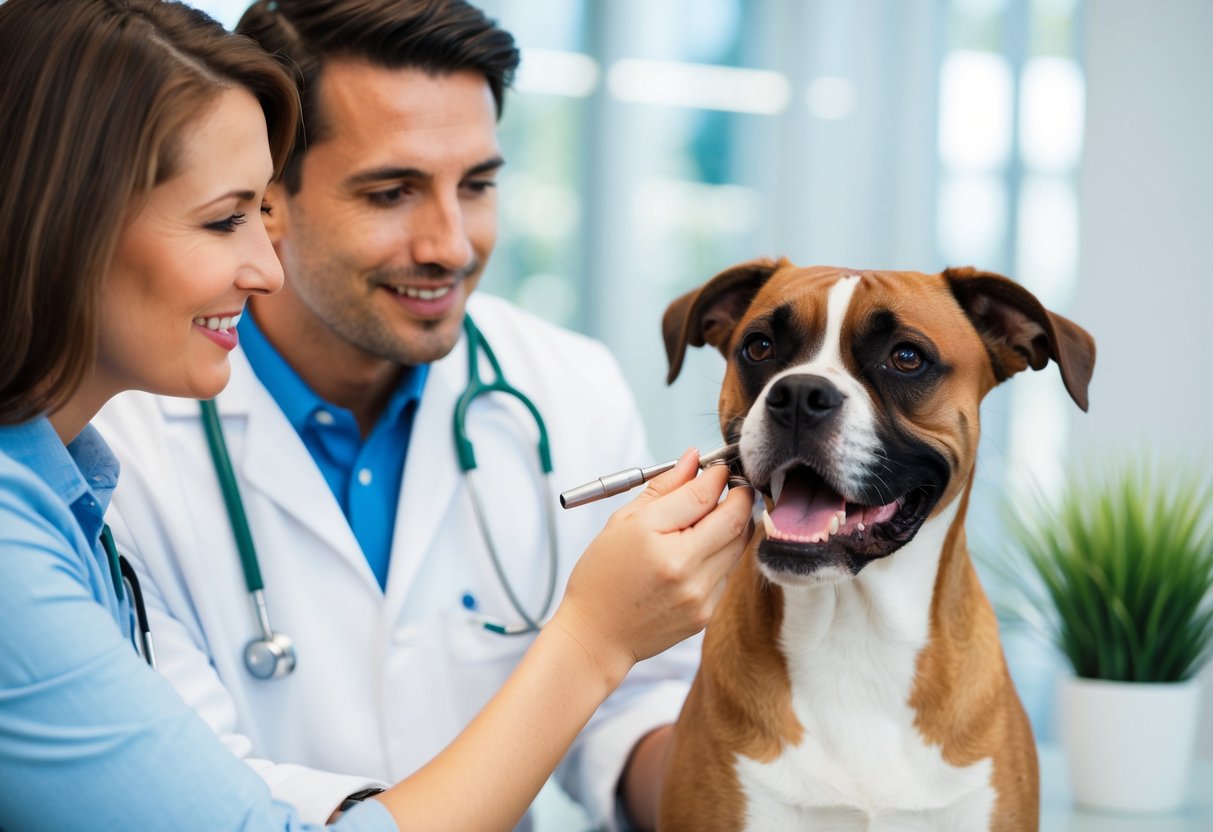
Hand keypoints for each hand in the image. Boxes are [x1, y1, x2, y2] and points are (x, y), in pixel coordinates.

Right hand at [552, 448, 752, 684]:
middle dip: (739, 496)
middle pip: (734, 519)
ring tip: (715, 517)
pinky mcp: (706, 613)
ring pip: (738, 546)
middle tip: (732, 485)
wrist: (597, 635)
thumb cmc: (602, 576)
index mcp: (655, 539)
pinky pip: (727, 572)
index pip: (703, 495)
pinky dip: (722, 554)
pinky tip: (700, 552)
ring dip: (734, 524)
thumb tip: (692, 459)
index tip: (718, 468)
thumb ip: (663, 488)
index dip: (717, 475)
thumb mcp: (622, 522)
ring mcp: (699, 594)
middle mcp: (683, 568)